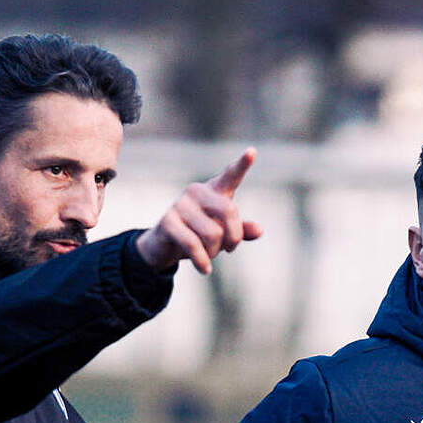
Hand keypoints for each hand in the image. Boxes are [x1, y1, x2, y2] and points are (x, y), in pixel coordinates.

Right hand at [136, 148, 264, 273]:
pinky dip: (202, 262)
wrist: (163, 247)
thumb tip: (259, 230)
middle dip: (234, 237)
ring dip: (214, 252)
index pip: (230, 175)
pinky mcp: (168, 221)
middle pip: (229, 211)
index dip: (242, 164)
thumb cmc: (198, 235)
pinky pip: (194, 245)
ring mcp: (180, 204)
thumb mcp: (222, 233)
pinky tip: (205, 270)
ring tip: (208, 255)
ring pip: (213, 234)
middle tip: (230, 250)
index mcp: (214, 190)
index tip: (252, 152)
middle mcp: (197, 191)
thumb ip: (241, 231)